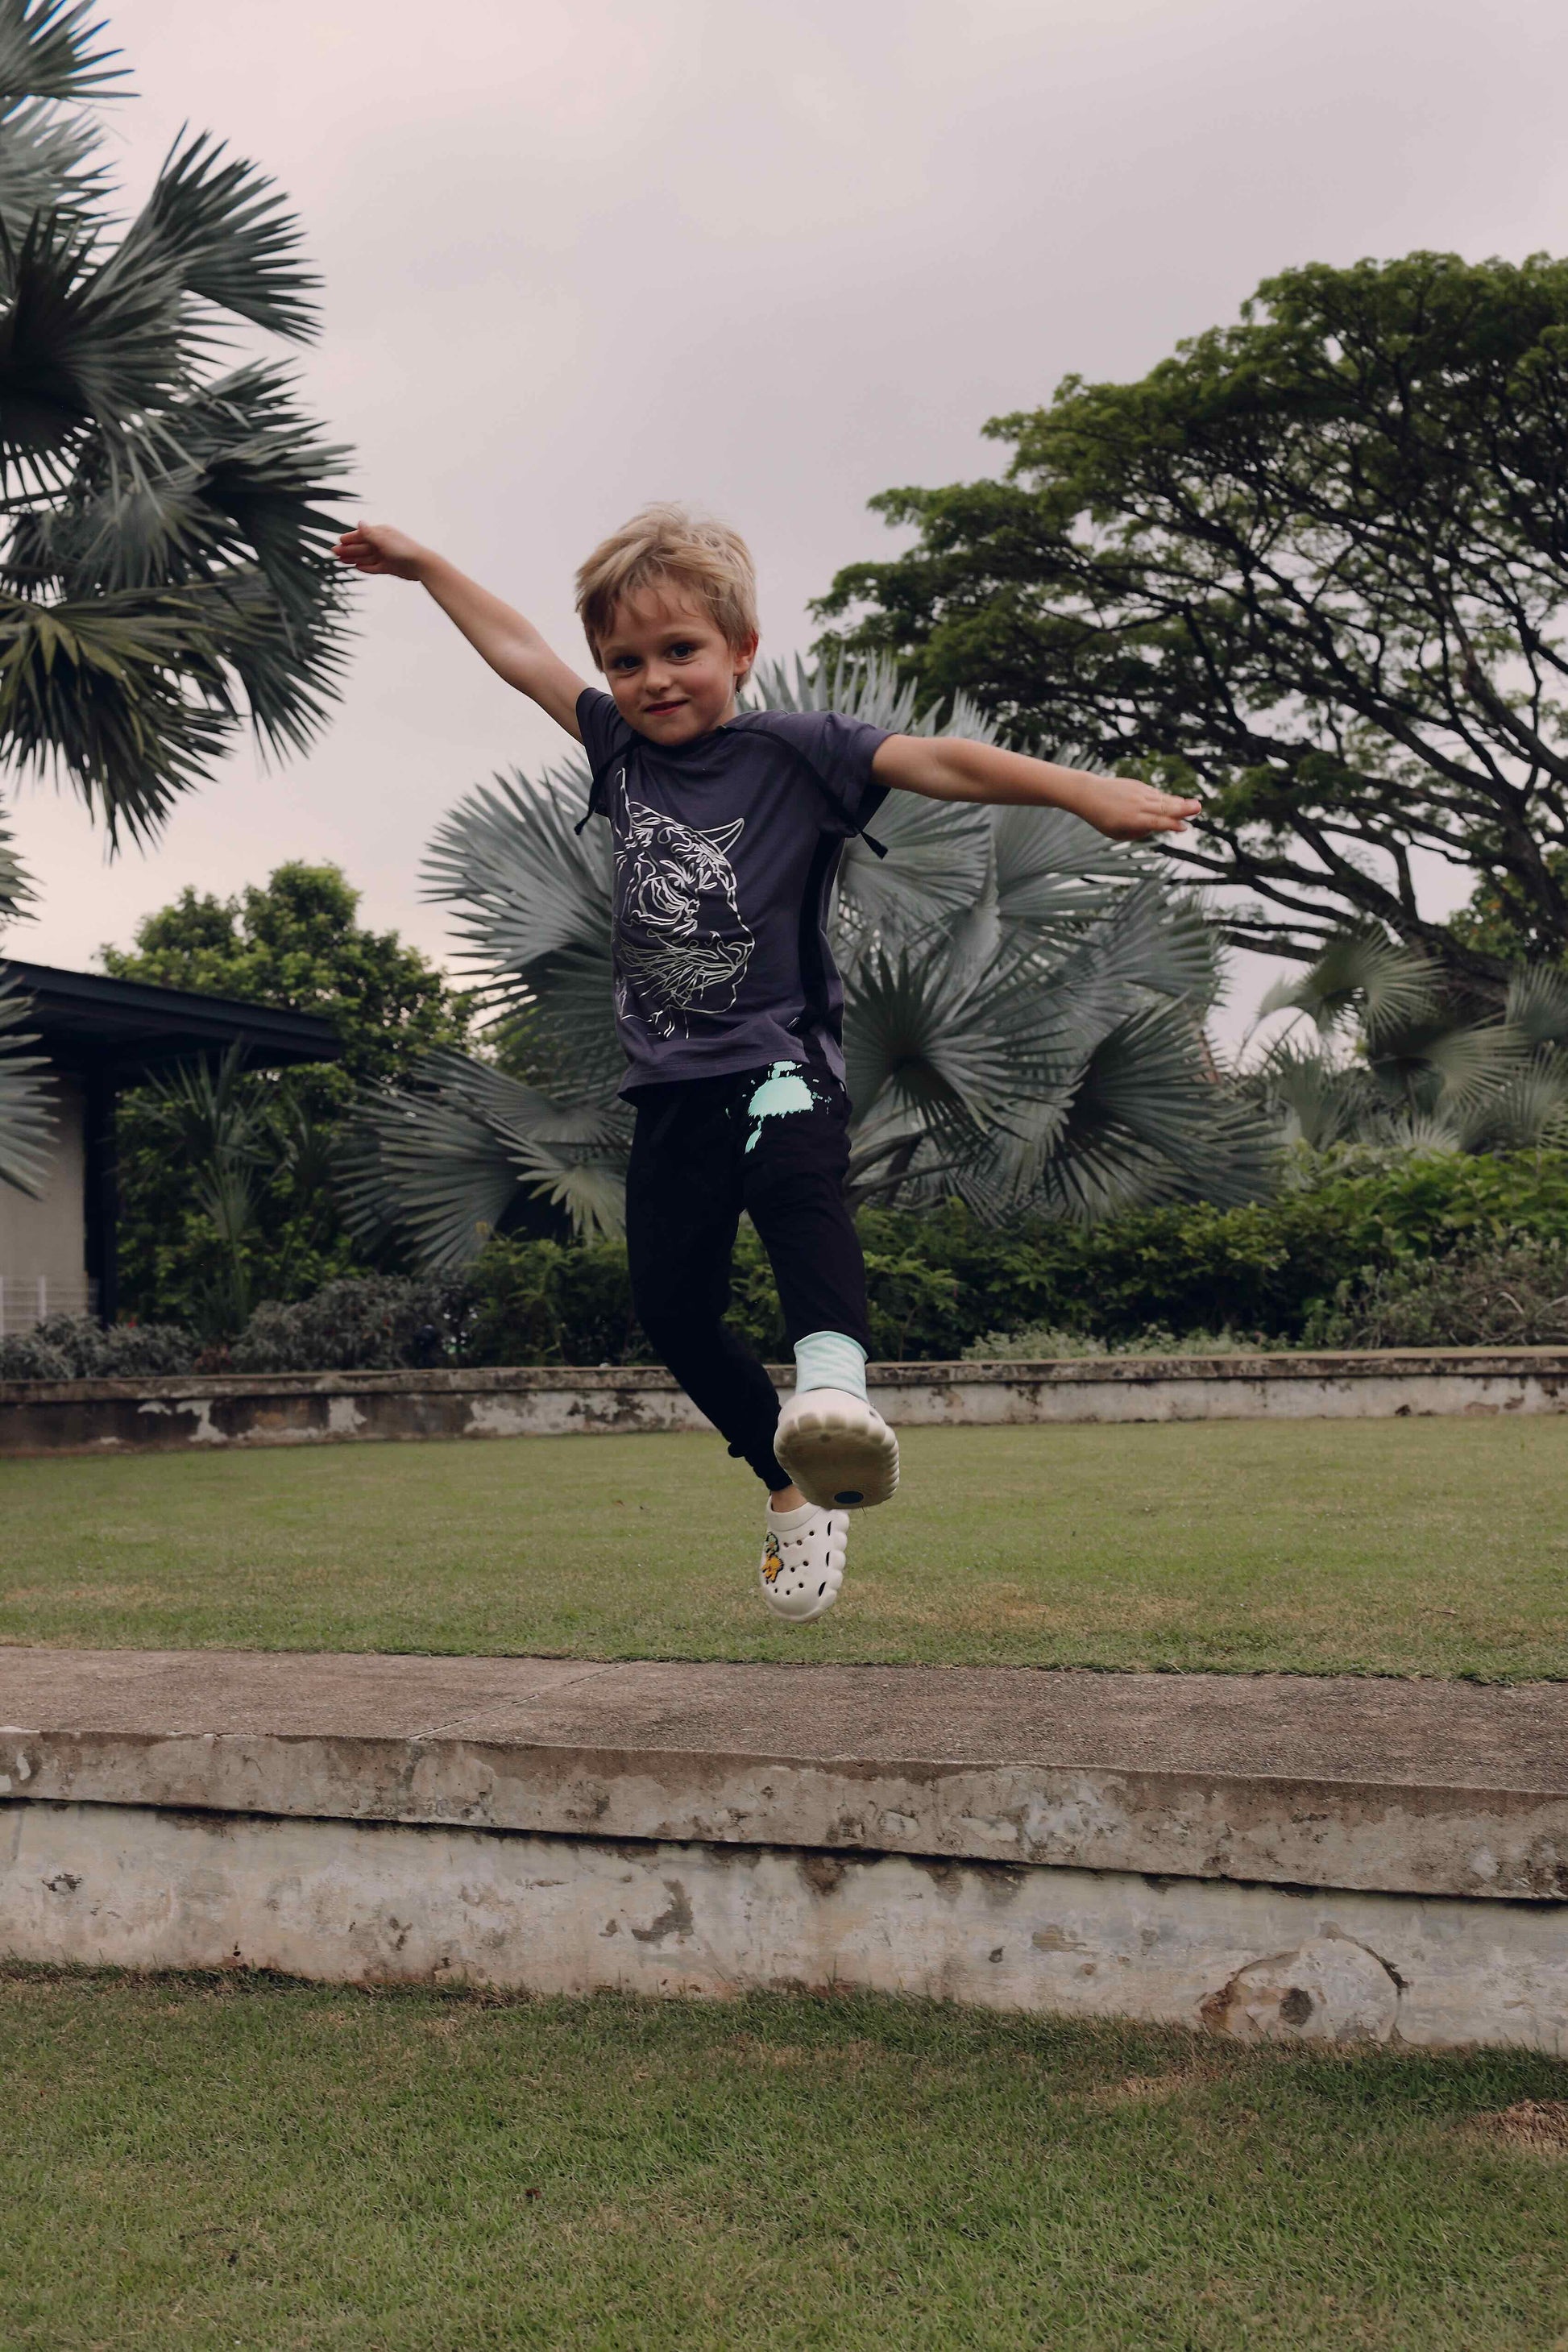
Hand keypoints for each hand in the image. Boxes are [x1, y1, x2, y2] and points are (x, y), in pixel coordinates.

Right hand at [331, 521, 427, 579]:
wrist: (421, 565)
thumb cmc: (404, 550)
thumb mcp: (384, 540)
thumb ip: (370, 534)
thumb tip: (359, 522)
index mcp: (382, 533)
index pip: (362, 535)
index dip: (350, 538)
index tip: (339, 541)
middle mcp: (383, 544)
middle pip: (362, 547)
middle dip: (348, 549)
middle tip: (334, 552)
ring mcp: (386, 556)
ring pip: (366, 557)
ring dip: (353, 558)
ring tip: (340, 561)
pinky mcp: (389, 567)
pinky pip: (374, 567)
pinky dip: (365, 567)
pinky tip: (356, 568)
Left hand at [1080, 776, 1200, 839]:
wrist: (1088, 793)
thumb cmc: (1102, 818)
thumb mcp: (1116, 833)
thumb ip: (1137, 832)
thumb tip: (1155, 826)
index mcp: (1131, 820)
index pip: (1155, 823)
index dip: (1171, 825)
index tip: (1184, 827)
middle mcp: (1137, 806)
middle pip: (1163, 808)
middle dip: (1182, 809)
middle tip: (1198, 808)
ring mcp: (1138, 793)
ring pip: (1162, 799)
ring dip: (1179, 802)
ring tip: (1194, 804)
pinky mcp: (1137, 786)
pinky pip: (1155, 793)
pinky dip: (1166, 797)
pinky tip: (1177, 800)